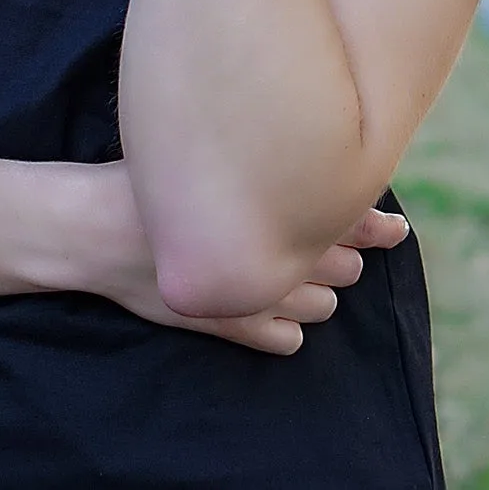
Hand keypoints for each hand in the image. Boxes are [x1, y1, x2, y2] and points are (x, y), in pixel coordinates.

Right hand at [81, 164, 407, 356]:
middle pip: (342, 264)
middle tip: (326, 239)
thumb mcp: (204, 148)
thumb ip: (261, 154)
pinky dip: (286, 329)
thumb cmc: (145, 178)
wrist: (95, 226)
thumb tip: (307, 152)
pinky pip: (285, 341)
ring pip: (320, 305)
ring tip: (294, 272)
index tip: (394, 227)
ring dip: (316, 291)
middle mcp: (270, 251)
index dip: (376, 224)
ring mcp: (252, 294)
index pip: (346, 216)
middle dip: (339, 253)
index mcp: (269, 202)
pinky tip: (272, 311)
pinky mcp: (230, 324)